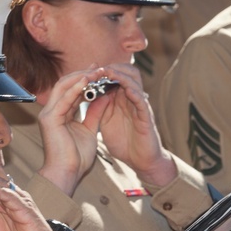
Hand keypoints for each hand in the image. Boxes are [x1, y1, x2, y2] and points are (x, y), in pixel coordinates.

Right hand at [35, 67, 103, 195]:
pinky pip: (64, 98)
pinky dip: (76, 88)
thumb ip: (95, 112)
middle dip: (83, 73)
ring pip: (63, 87)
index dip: (85, 79)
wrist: (67, 174)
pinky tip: (88, 81)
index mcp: (60, 115)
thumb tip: (106, 96)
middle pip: (66, 85)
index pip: (72, 90)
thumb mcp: (90, 130)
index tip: (99, 71)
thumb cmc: (76, 158)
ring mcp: (49, 114)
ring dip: (81, 77)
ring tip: (96, 70)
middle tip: (99, 66)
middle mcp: (52, 112)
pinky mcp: (50, 119)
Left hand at [95, 63, 176, 186]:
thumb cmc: (124, 143)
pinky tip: (126, 90)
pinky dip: (135, 94)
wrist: (140, 161)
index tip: (88, 70)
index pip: (115, 77)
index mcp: (122, 100)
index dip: (103, 71)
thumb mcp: (106, 122)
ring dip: (122, 76)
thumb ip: (97, 108)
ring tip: (109, 73)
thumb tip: (83, 96)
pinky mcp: (147, 118)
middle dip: (113, 69)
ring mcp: (140, 107)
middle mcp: (132, 100)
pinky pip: (142, 102)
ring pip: (135, 83)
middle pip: (127, 73)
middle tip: (98, 68)